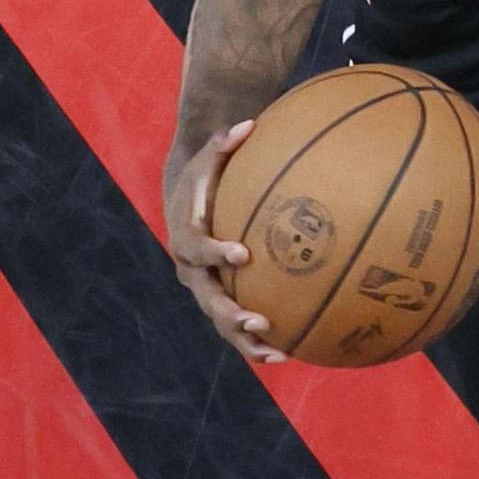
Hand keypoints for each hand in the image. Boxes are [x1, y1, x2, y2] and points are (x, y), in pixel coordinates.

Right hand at [165, 120, 285, 364]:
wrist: (185, 201)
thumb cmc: (205, 176)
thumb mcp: (209, 157)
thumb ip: (223, 143)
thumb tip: (248, 123)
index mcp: (188, 237)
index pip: (198, 247)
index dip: (216, 252)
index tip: (241, 254)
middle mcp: (193, 270)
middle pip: (208, 298)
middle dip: (231, 313)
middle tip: (259, 320)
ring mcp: (206, 288)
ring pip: (222, 322)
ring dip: (247, 340)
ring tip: (279, 355)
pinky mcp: (221, 297)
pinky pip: (239, 322)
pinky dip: (260, 339)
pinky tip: (294, 351)